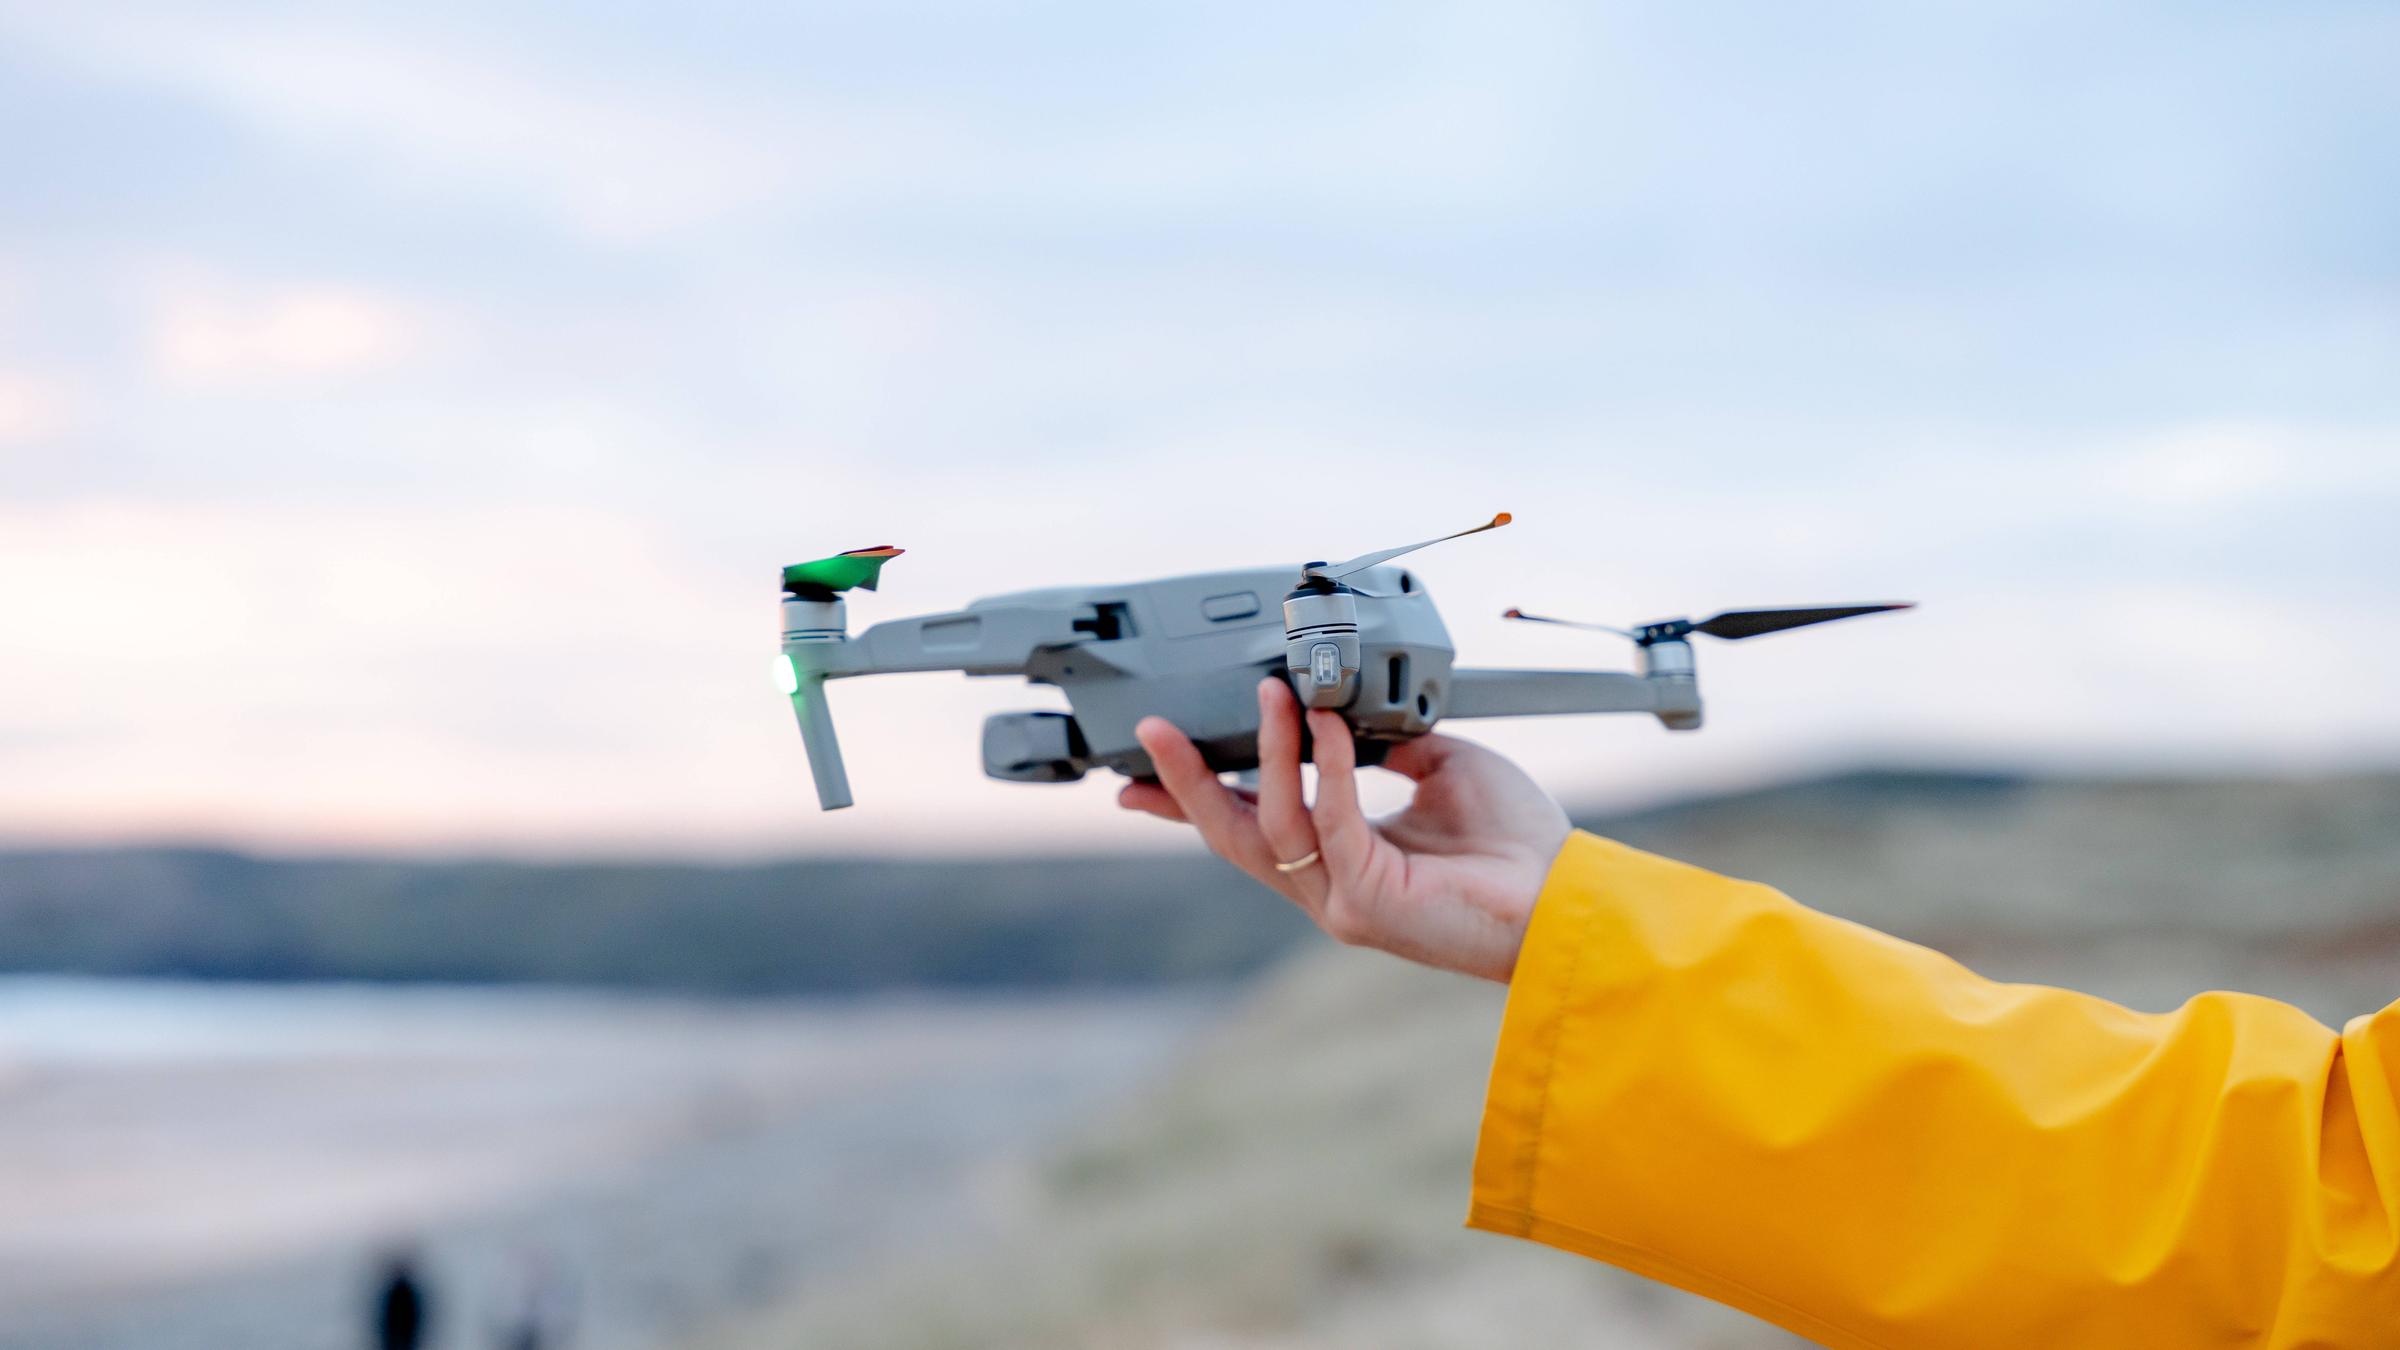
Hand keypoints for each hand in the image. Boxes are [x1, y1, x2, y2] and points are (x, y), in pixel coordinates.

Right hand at [1121, 677, 1571, 982]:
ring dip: (1263, 752)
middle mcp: (1327, 887)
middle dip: (1184, 781)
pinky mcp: (1366, 903)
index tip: (1143, 765)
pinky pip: (1329, 818)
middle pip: (1230, 833)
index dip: (1191, 795)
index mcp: (1338, 859)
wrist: (1566, 898)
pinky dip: (1323, 763)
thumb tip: (1348, 705)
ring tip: (1265, 694)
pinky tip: (1323, 721)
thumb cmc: (1518, 845)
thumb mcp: (1439, 766)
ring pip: (1270, 823)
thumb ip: (1382, 740)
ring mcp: (1340, 901)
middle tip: (1149, 730)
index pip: (1250, 823)